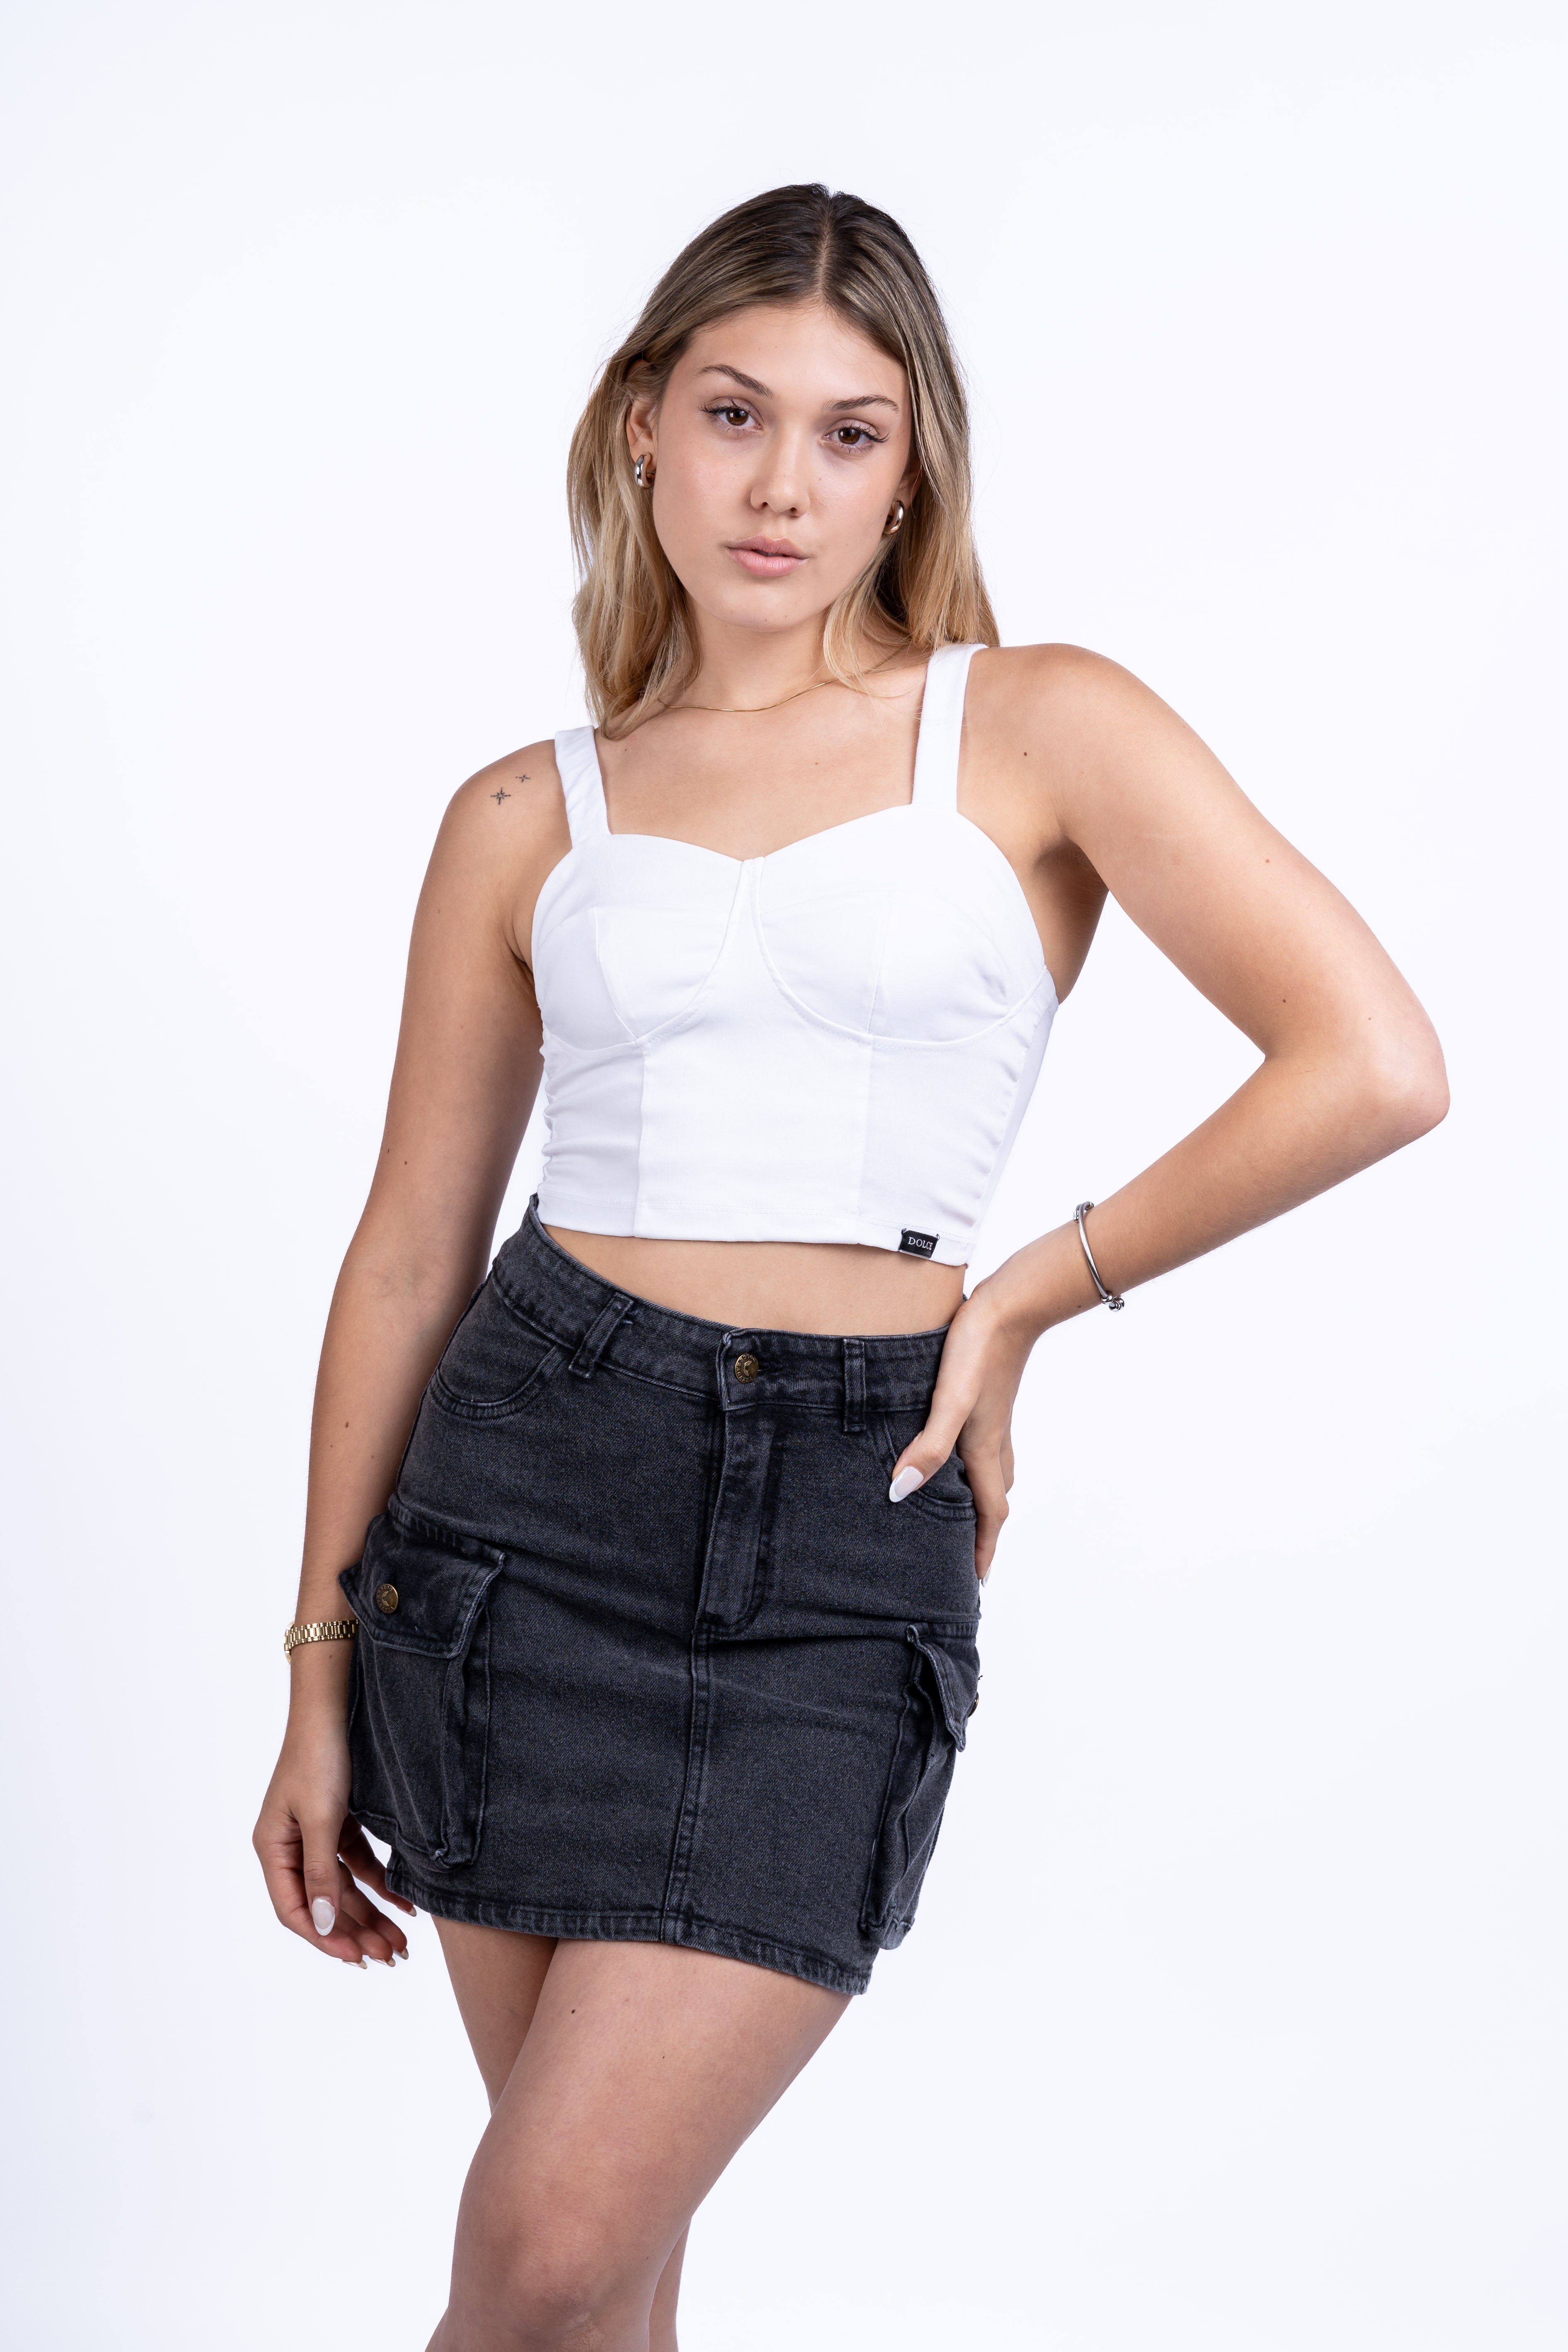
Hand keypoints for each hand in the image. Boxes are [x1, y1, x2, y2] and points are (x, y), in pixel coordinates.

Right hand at [254, 1704, 414, 1966]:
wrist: (335, 1706)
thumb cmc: (320, 1756)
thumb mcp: (322, 1818)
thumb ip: (323, 1873)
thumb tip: (323, 1924)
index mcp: (273, 1849)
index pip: (294, 1910)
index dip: (324, 1937)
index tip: (357, 1958)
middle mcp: (290, 1847)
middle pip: (323, 1903)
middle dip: (356, 1931)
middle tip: (391, 1955)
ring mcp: (314, 1835)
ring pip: (343, 1887)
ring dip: (370, 1913)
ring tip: (401, 1940)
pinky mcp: (338, 1822)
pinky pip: (358, 1864)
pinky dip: (380, 1883)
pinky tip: (405, 1901)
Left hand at [887, 1285, 1034, 1579]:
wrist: (1012, 1304)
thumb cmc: (979, 1350)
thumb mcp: (950, 1400)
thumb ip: (928, 1446)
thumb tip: (901, 1491)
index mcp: (985, 1449)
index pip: (990, 1512)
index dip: (984, 1548)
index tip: (978, 1581)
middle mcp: (994, 1440)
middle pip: (993, 1497)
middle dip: (983, 1530)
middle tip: (967, 1555)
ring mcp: (994, 1418)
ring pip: (992, 1471)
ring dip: (980, 1497)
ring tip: (960, 1513)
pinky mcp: (988, 1398)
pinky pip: (985, 1446)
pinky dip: (975, 1464)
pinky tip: (955, 1451)